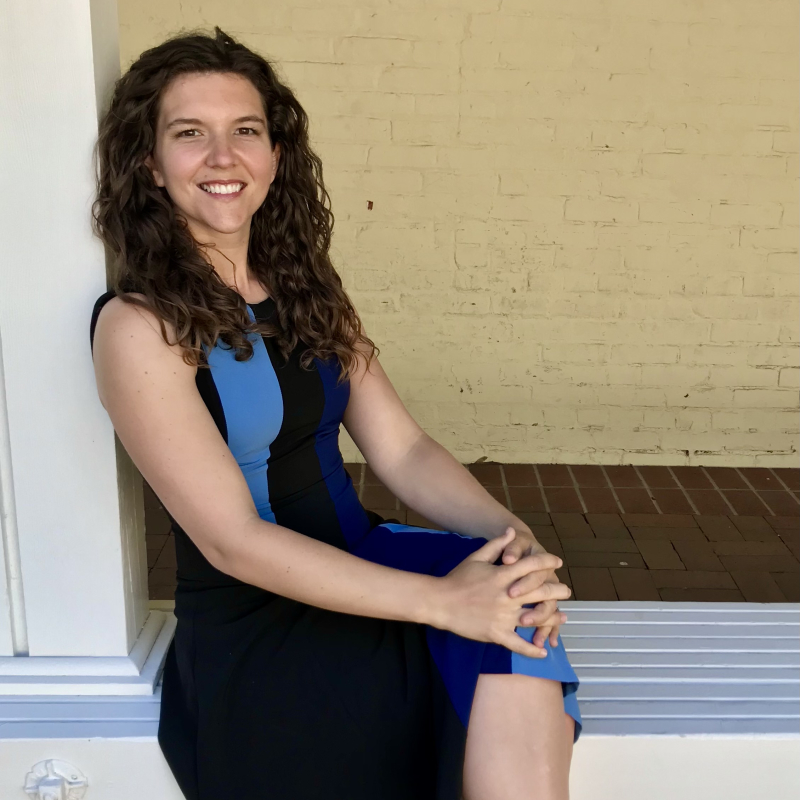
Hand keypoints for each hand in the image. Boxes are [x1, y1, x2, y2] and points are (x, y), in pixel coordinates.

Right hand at [433, 529, 571, 659]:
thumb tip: (512, 530)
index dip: (548, 562)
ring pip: (535, 618)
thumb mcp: (476, 557)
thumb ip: (497, 545)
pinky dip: (532, 650)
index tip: (558, 562)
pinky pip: (518, 644)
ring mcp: (503, 616)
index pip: (532, 565)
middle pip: (541, 591)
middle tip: (566, 590)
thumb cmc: (458, 578)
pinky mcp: (496, 634)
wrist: (440, 602)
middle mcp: (507, 595)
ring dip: (552, 618)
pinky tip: (542, 652)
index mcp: (503, 575)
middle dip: (558, 590)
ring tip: (562, 617)